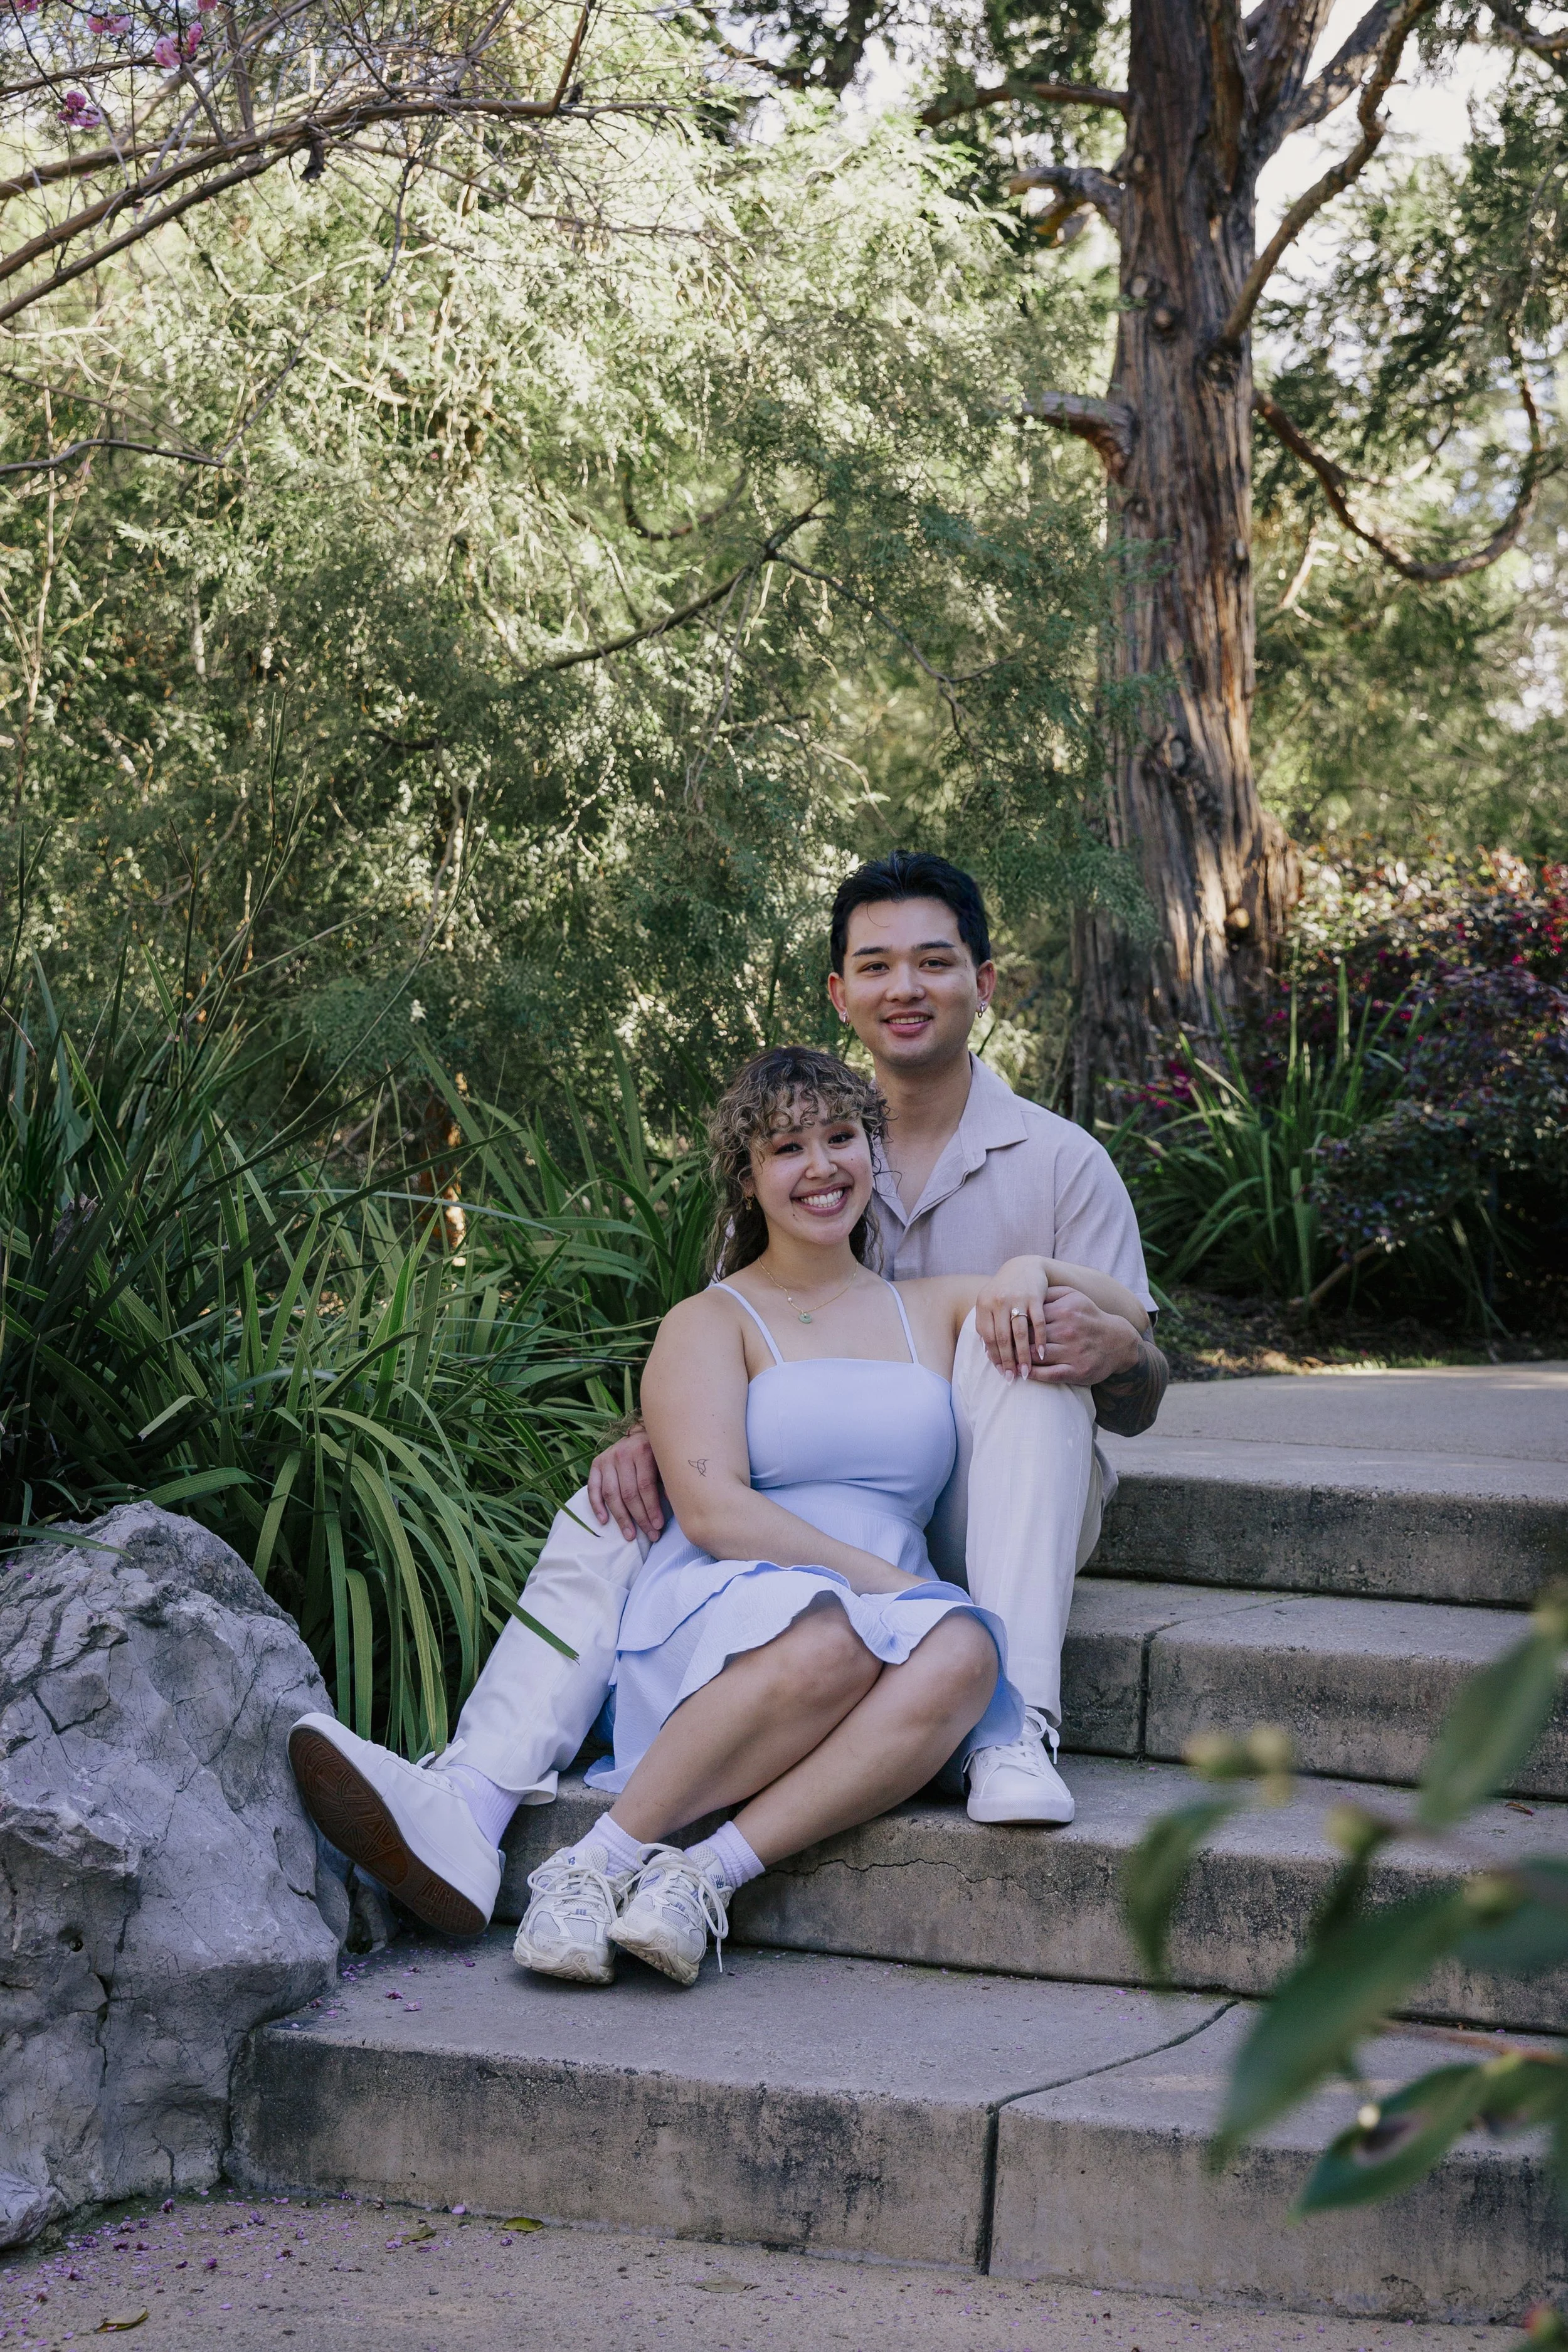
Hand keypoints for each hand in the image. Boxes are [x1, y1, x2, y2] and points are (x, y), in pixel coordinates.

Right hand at [587, 1427, 664, 1542]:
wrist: (639, 1434)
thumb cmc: (656, 1453)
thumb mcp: (665, 1462)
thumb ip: (668, 1481)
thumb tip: (675, 1505)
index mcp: (643, 1451)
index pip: (645, 1486)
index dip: (651, 1508)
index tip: (658, 1526)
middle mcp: (622, 1453)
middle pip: (629, 1493)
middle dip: (640, 1517)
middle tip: (650, 1535)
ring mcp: (607, 1458)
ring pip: (611, 1494)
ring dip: (621, 1518)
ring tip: (630, 1535)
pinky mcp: (596, 1463)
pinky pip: (593, 1488)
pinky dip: (597, 1506)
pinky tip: (604, 1521)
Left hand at [978, 1279, 1140, 1386]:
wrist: (1118, 1342)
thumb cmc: (1089, 1317)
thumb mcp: (1075, 1297)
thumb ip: (1051, 1292)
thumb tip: (1026, 1288)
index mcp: (1065, 1309)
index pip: (1028, 1317)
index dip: (1010, 1323)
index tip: (997, 1327)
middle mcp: (1068, 1330)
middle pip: (1028, 1337)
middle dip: (1008, 1343)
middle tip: (992, 1347)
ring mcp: (1072, 1351)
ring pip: (1035, 1356)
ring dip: (1016, 1360)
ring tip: (1002, 1362)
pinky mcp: (1076, 1371)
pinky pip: (1048, 1374)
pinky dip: (1032, 1374)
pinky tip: (1021, 1373)